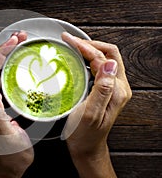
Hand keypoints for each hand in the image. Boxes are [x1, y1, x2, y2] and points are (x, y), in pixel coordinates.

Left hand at [0, 31, 33, 177]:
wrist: (8, 165)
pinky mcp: (3, 104)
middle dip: (5, 48)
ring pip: (0, 71)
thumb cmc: (9, 153)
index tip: (14, 41)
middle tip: (19, 37)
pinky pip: (6, 79)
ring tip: (20, 43)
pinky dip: (13, 67)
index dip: (2, 53)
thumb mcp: (6, 135)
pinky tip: (22, 64)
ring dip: (9, 55)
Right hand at [61, 32, 131, 177]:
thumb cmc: (85, 134)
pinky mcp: (105, 90)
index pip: (103, 59)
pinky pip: (98, 68)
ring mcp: (112, 88)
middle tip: (69, 40)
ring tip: (71, 46)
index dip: (86, 47)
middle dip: (89, 44)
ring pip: (104, 59)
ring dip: (88, 50)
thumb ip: (102, 89)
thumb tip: (110, 64)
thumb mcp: (91, 114)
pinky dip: (87, 60)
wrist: (86, 147)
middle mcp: (118, 87)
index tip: (69, 41)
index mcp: (117, 91)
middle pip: (108, 54)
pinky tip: (75, 59)